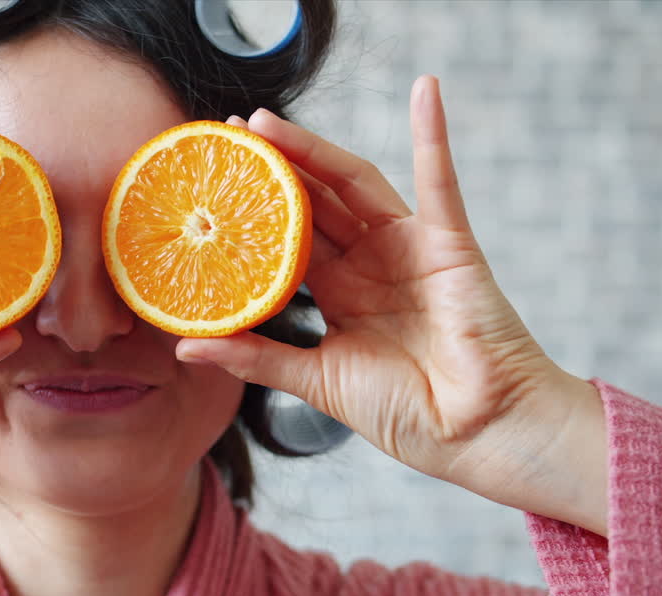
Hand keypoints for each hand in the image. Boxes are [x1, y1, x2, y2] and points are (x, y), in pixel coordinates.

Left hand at [177, 76, 606, 533]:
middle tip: (228, 136)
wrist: (476, 437)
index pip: (286, 239)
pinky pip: (440, 184)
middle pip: (312, 203)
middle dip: (272, 168)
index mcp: (339, 294)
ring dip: (313, 150)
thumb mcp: (316, 380)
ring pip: (353, 186)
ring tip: (266, 122)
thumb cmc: (407, 414)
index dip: (251, 210)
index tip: (211, 183)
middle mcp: (370, 264)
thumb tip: (185, 348)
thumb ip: (255, 358)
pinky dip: (434, 136)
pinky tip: (424, 92)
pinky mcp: (450, 246)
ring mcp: (409, 250)